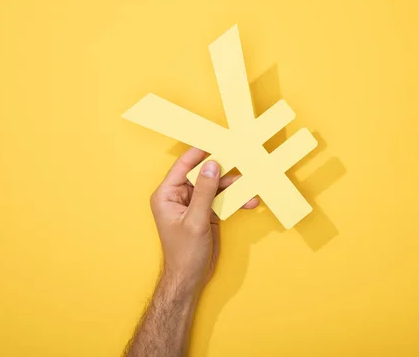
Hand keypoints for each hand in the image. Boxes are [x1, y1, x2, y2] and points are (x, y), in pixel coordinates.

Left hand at [150, 147, 258, 291]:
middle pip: (203, 175)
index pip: (183, 166)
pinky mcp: (206, 213)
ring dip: (233, 187)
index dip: (200, 153)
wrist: (190, 279)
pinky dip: (235, 200)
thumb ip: (204, 191)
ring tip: (251, 184)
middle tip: (241, 160)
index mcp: (167, 194)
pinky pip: (222, 200)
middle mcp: (179, 196)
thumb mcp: (195, 220)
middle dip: (223, 170)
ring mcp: (194, 204)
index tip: (216, 141)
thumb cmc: (184, 253)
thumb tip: (212, 165)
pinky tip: (249, 200)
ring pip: (215, 187)